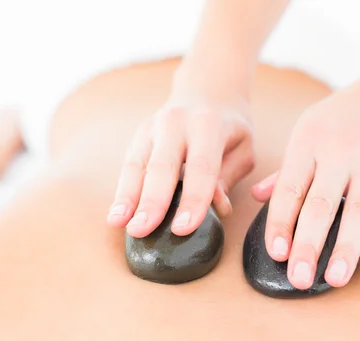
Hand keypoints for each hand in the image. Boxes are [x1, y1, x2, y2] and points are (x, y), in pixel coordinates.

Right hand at [107, 63, 254, 237]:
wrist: (207, 91)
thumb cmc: (229, 128)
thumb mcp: (243, 149)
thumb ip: (228, 177)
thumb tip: (217, 207)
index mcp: (208, 125)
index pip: (201, 168)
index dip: (193, 200)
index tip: (183, 229)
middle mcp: (176, 123)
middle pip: (162, 166)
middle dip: (151, 201)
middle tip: (141, 230)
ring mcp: (153, 127)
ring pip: (137, 165)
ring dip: (127, 197)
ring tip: (118, 223)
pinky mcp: (139, 135)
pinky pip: (128, 166)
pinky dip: (122, 191)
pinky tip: (116, 214)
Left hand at [252, 70, 359, 288]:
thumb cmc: (343, 118)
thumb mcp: (308, 130)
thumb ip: (286, 169)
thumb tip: (257, 199)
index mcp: (308, 142)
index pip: (290, 189)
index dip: (281, 223)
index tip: (276, 253)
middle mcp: (339, 151)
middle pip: (321, 205)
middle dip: (308, 245)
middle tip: (298, 279)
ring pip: (358, 211)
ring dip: (346, 248)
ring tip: (334, 279)